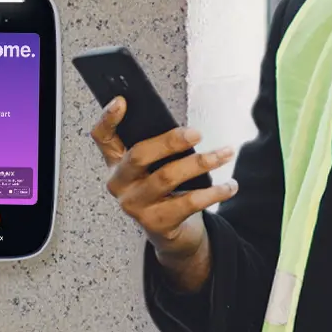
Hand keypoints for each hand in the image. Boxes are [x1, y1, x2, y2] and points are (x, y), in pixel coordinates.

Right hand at [89, 96, 238, 288]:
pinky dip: (214, 192)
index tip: (121, 100)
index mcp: (116, 162)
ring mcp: (135, 205)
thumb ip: (158, 145)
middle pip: (139, 155)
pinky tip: (230, 185)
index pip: (102, 136)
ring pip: (167, 176)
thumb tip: (184, 127)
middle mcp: (119, 183)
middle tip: (197, 133)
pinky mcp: (156, 222)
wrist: (168, 231)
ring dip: (201, 162)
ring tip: (225, 153)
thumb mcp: (153, 164)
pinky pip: (189, 202)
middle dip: (170, 141)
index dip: (107, 118)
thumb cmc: (162, 187)